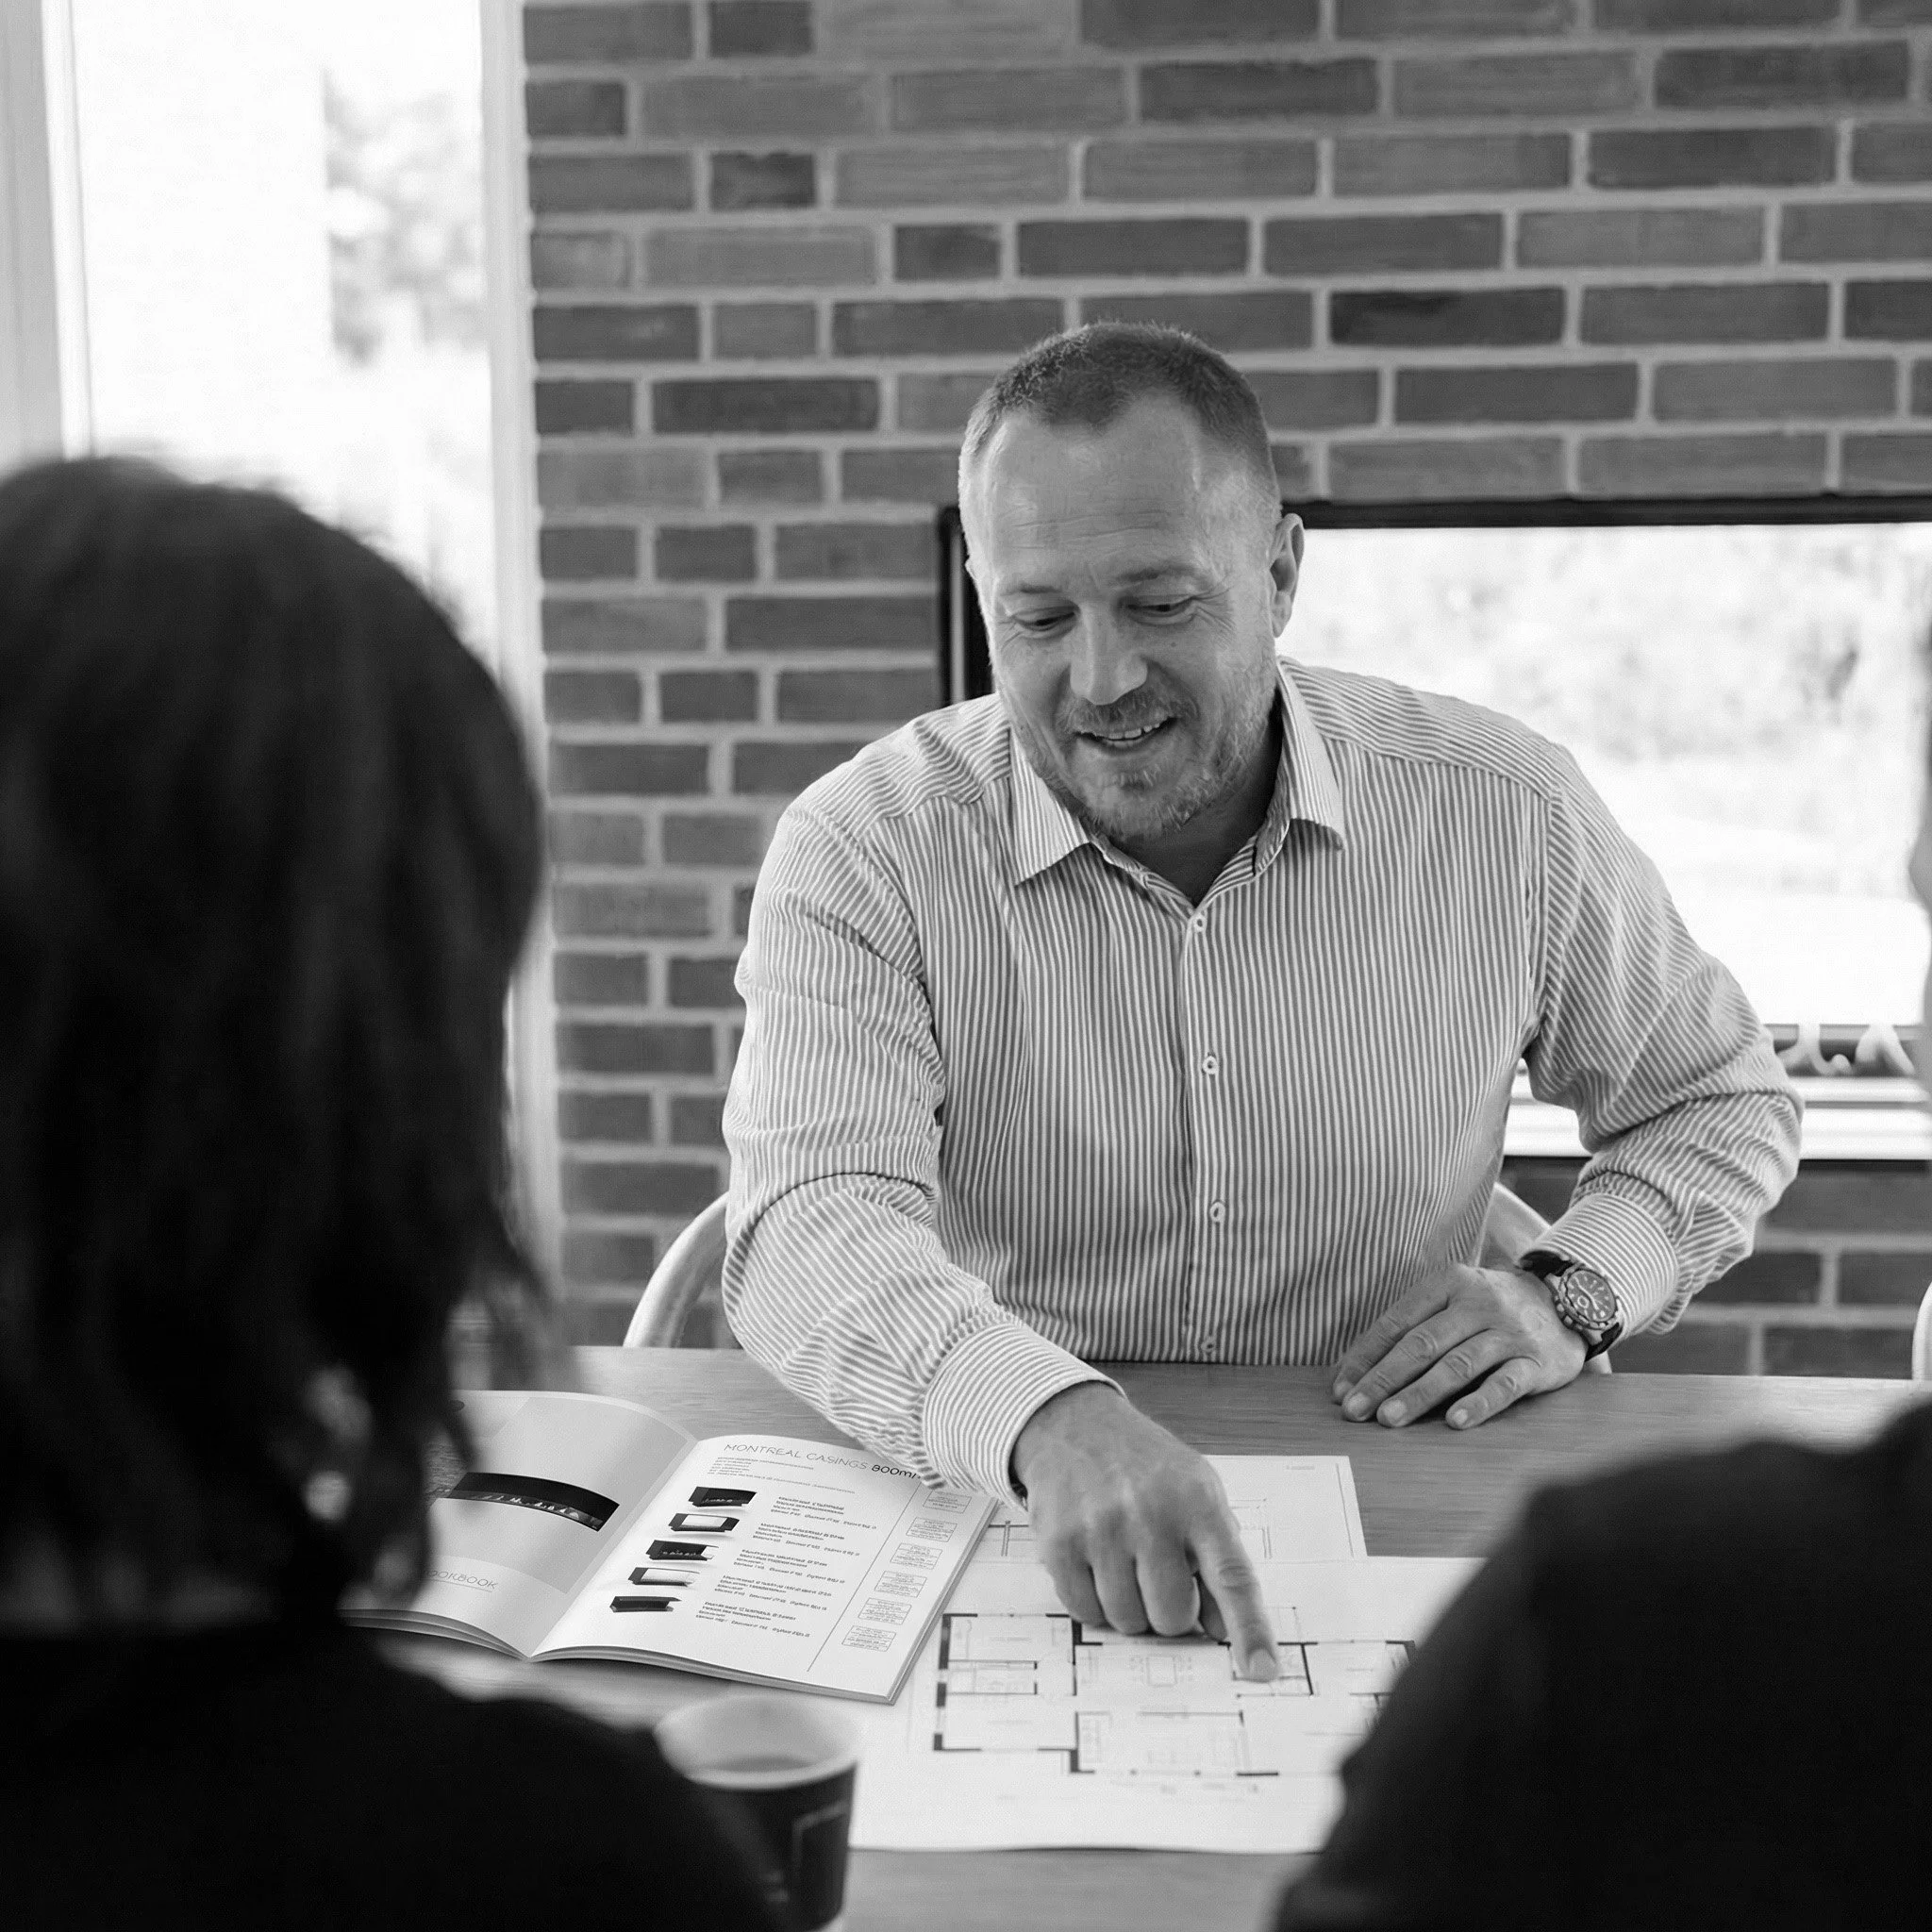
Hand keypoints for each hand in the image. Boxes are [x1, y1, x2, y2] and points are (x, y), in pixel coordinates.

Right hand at [1011, 1384, 1278, 1680]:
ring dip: (1130, 1607)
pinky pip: (1086, 1612)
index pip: (1232, 1577)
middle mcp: (1150, 1513)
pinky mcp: (1059, 1543)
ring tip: (1123, 1562)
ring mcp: (1101, 1528)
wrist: (1075, 1427)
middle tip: (1157, 1575)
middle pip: (1174, 1617)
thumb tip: (1224, 1630)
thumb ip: (1217, 1558)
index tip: (1262, 1671)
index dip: (1250, 1629)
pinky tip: (1095, 1563)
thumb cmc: (1145, 1468)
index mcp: (1197, 1501)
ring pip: (1128, 1620)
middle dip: (1169, 1611)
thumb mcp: (1196, 1493)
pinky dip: (1094, 1602)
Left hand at [1331, 1264, 1587, 1430]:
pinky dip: (1479, 1403)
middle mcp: (1477, 1303)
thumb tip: (1360, 1371)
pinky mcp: (1537, 1362)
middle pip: (1421, 1344)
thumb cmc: (1492, 1308)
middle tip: (1355, 1410)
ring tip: (1389, 1419)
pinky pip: (1505, 1384)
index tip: (1340, 1389)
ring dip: (1419, 1394)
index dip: (1365, 1357)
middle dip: (1383, 1379)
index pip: (1397, 1321)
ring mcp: (1508, 1333)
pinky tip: (1455, 1421)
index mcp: (1448, 1283)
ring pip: (1457, 1365)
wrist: (1568, 1301)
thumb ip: (1416, 1326)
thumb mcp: (1454, 1299)